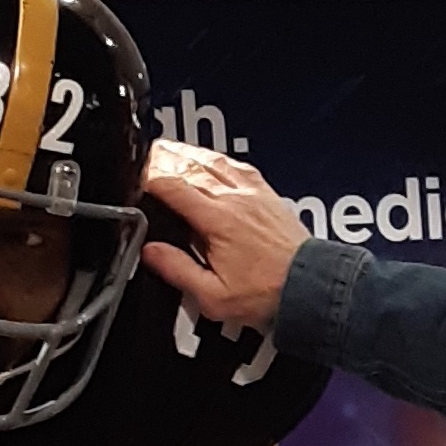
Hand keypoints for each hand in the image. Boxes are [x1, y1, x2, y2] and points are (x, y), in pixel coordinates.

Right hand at [141, 139, 307, 336]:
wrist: (311, 288)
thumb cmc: (269, 294)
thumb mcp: (213, 295)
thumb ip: (178, 270)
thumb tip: (151, 252)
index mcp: (217, 220)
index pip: (173, 187)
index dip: (148, 179)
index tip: (134, 180)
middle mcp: (236, 200)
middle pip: (190, 167)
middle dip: (163, 160)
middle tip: (145, 158)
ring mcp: (254, 194)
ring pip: (214, 162)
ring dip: (189, 153)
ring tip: (170, 151)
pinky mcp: (269, 196)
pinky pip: (238, 167)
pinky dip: (219, 160)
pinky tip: (213, 161)